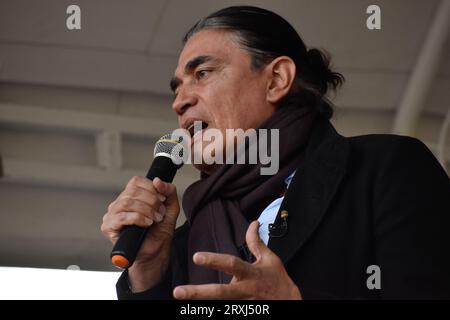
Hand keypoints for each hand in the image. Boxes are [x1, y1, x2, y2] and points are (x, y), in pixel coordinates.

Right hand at [101, 176, 179, 290]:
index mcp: (131, 196)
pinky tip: (146, 224)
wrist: (155, 253)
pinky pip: (121, 216)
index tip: (162, 200)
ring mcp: (112, 214)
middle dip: (152, 201)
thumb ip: (169, 191)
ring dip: (146, 210)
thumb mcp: (170, 208)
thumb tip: (157, 180)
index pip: (136, 181)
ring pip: (127, 202)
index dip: (151, 188)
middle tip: (160, 213)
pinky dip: (138, 218)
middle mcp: (120, 203)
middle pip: (133, 191)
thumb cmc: (159, 231)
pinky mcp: (108, 227)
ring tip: (154, 219)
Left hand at [173, 221, 301, 299]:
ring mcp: (243, 304)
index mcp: (251, 274)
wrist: (290, 303)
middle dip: (198, 293)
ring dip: (202, 305)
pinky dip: (211, 310)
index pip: (231, 264)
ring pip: (220, 306)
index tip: (197, 256)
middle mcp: (245, 290)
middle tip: (178, 292)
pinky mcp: (243, 312)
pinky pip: (226, 311)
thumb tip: (253, 223)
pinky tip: (197, 310)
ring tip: (183, 302)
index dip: (214, 260)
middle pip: (220, 293)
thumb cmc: (278, 280)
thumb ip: (256, 242)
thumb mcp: (269, 259)